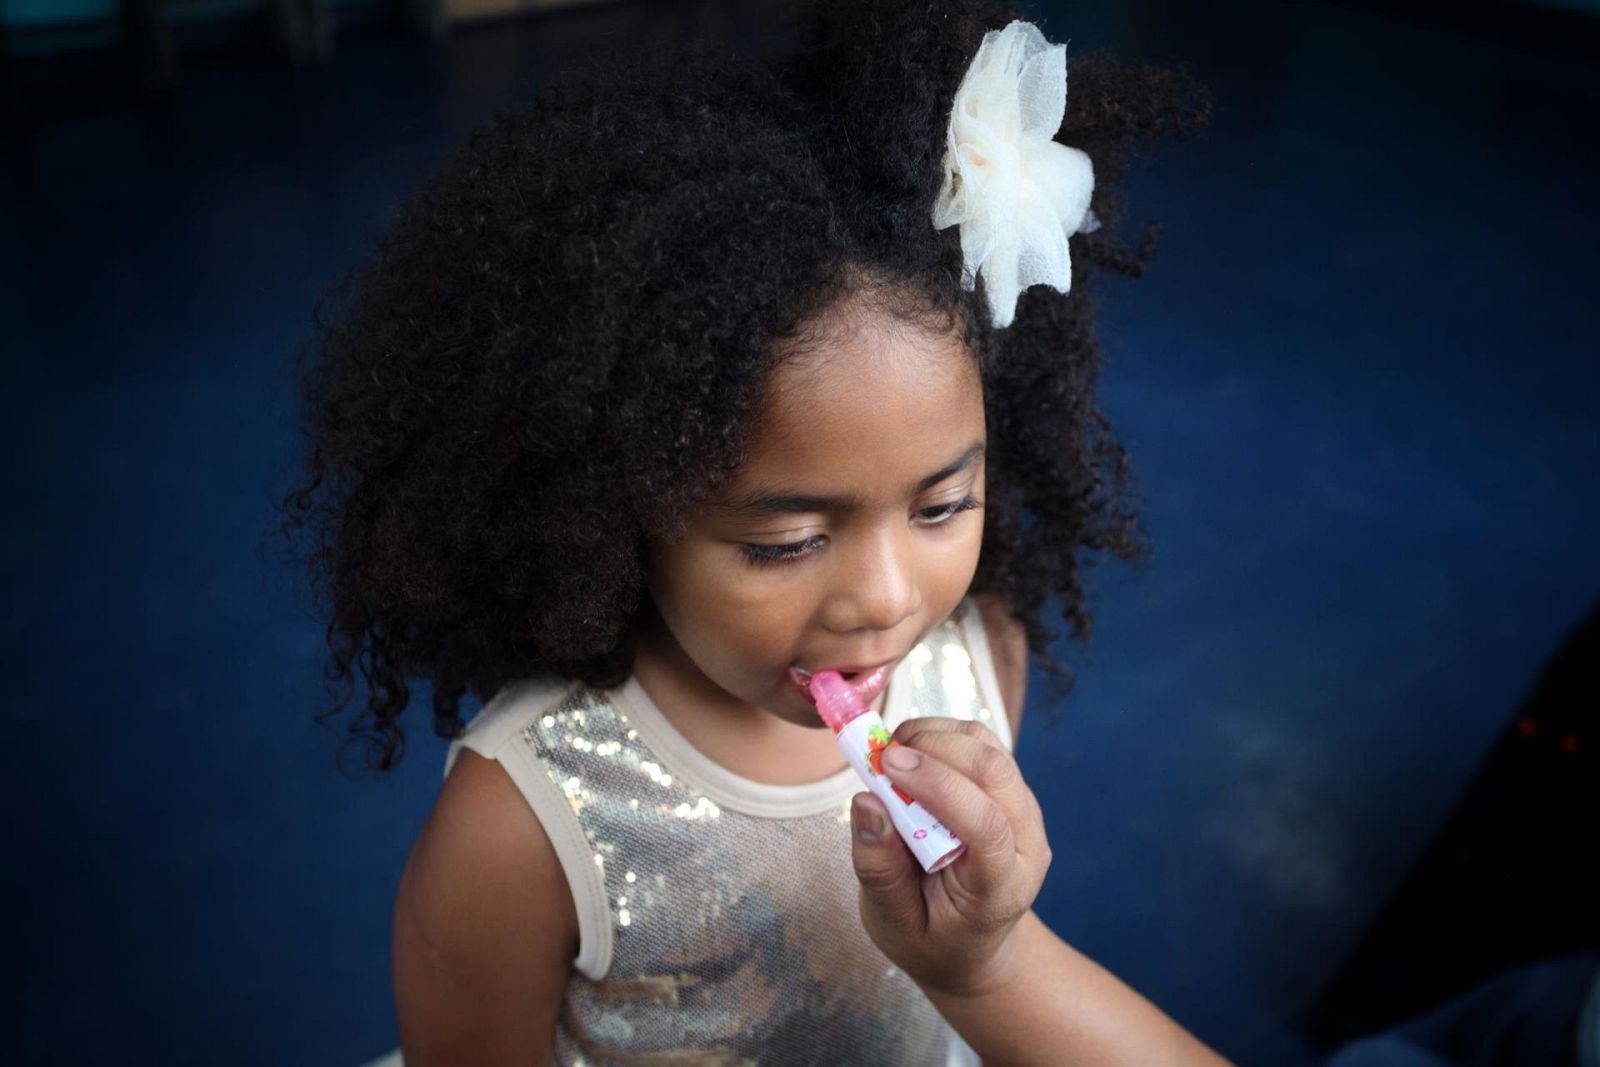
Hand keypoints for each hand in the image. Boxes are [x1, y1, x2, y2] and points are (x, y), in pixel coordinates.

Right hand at [849, 718, 1051, 998]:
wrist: (971, 946)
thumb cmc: (931, 938)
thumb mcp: (893, 923)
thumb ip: (880, 868)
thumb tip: (866, 803)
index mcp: (1001, 888)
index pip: (986, 824)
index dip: (937, 784)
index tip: (886, 765)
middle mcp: (1027, 844)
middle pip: (995, 771)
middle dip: (935, 747)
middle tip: (880, 755)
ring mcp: (1025, 813)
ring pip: (990, 747)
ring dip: (937, 735)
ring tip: (892, 755)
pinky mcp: (1011, 791)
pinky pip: (983, 745)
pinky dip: (943, 736)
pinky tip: (912, 756)